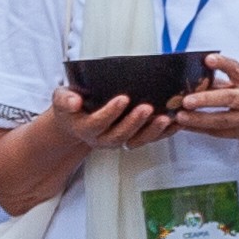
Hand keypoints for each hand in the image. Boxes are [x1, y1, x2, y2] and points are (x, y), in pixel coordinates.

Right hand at [46, 85, 176, 150]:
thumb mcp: (62, 99)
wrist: (77, 119)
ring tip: (165, 118)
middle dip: (134, 122)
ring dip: (152, 130)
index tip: (123, 98)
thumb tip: (74, 101)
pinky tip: (175, 122)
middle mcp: (103, 138)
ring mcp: (119, 140)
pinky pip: (150, 139)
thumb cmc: (72, 105)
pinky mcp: (133, 138)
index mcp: (86, 128)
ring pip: (137, 140)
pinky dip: (164, 133)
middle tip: (147, 107)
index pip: (98, 123)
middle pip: (120, 134)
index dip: (110, 112)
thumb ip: (65, 99)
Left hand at [179, 54, 238, 157]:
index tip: (209, 59)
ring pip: (221, 120)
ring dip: (198, 119)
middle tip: (188, 100)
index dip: (223, 64)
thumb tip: (199, 77)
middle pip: (228, 99)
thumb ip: (226, 80)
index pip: (238, 70)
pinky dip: (200, 129)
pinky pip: (218, 132)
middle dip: (206, 100)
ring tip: (181, 116)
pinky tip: (186, 125)